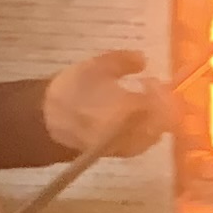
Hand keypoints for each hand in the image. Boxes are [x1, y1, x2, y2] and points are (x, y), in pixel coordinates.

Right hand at [44, 48, 160, 155]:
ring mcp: (131, 146)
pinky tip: (126, 116)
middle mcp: (139, 131)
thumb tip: (143, 59)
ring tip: (136, 101)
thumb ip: (123, 60)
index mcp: (136, 109)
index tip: (149, 79)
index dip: (164, 91)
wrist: (45, 123)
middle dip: (162, 103)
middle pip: (166, 121)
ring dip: (153, 116)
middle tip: (148, 89)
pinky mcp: (120, 154)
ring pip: (155, 132)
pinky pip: (142, 141)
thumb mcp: (97, 66)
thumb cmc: (72, 92)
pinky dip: (142, 127)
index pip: (167, 104)